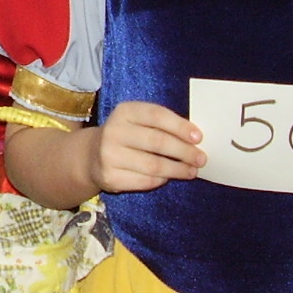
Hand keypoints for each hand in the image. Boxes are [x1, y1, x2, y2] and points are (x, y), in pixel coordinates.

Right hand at [87, 101, 204, 193]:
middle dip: (184, 152)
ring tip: (192, 171)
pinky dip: (161, 180)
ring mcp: (109, 155)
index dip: (180, 126)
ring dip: (178, 170)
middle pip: (158, 142)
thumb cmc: (127, 136)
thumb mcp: (138, 121)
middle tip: (201, 159)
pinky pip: (145, 181)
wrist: (91, 155)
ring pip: (153, 165)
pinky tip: (168, 178)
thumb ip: (162, 125)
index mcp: (124, 111)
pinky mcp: (110, 177)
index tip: (198, 137)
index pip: (157, 115)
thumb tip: (195, 139)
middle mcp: (114, 131)